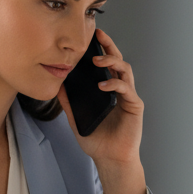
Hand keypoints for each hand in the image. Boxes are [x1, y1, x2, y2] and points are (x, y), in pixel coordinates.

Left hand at [57, 28, 146, 193]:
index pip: (106, 64)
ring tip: (97, 60)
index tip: (91, 35)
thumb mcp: (75, 118)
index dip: (101, 48)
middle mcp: (120, 90)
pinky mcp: (135, 106)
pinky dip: (114, 84)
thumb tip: (57, 85)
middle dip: (109, 45)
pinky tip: (103, 86)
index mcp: (108, 90)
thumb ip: (68, 102)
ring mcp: (129, 96)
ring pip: (125, 70)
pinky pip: (127, 89)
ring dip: (112, 61)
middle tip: (99, 34)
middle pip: (118, 60)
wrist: (110, 159)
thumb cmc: (97, 140)